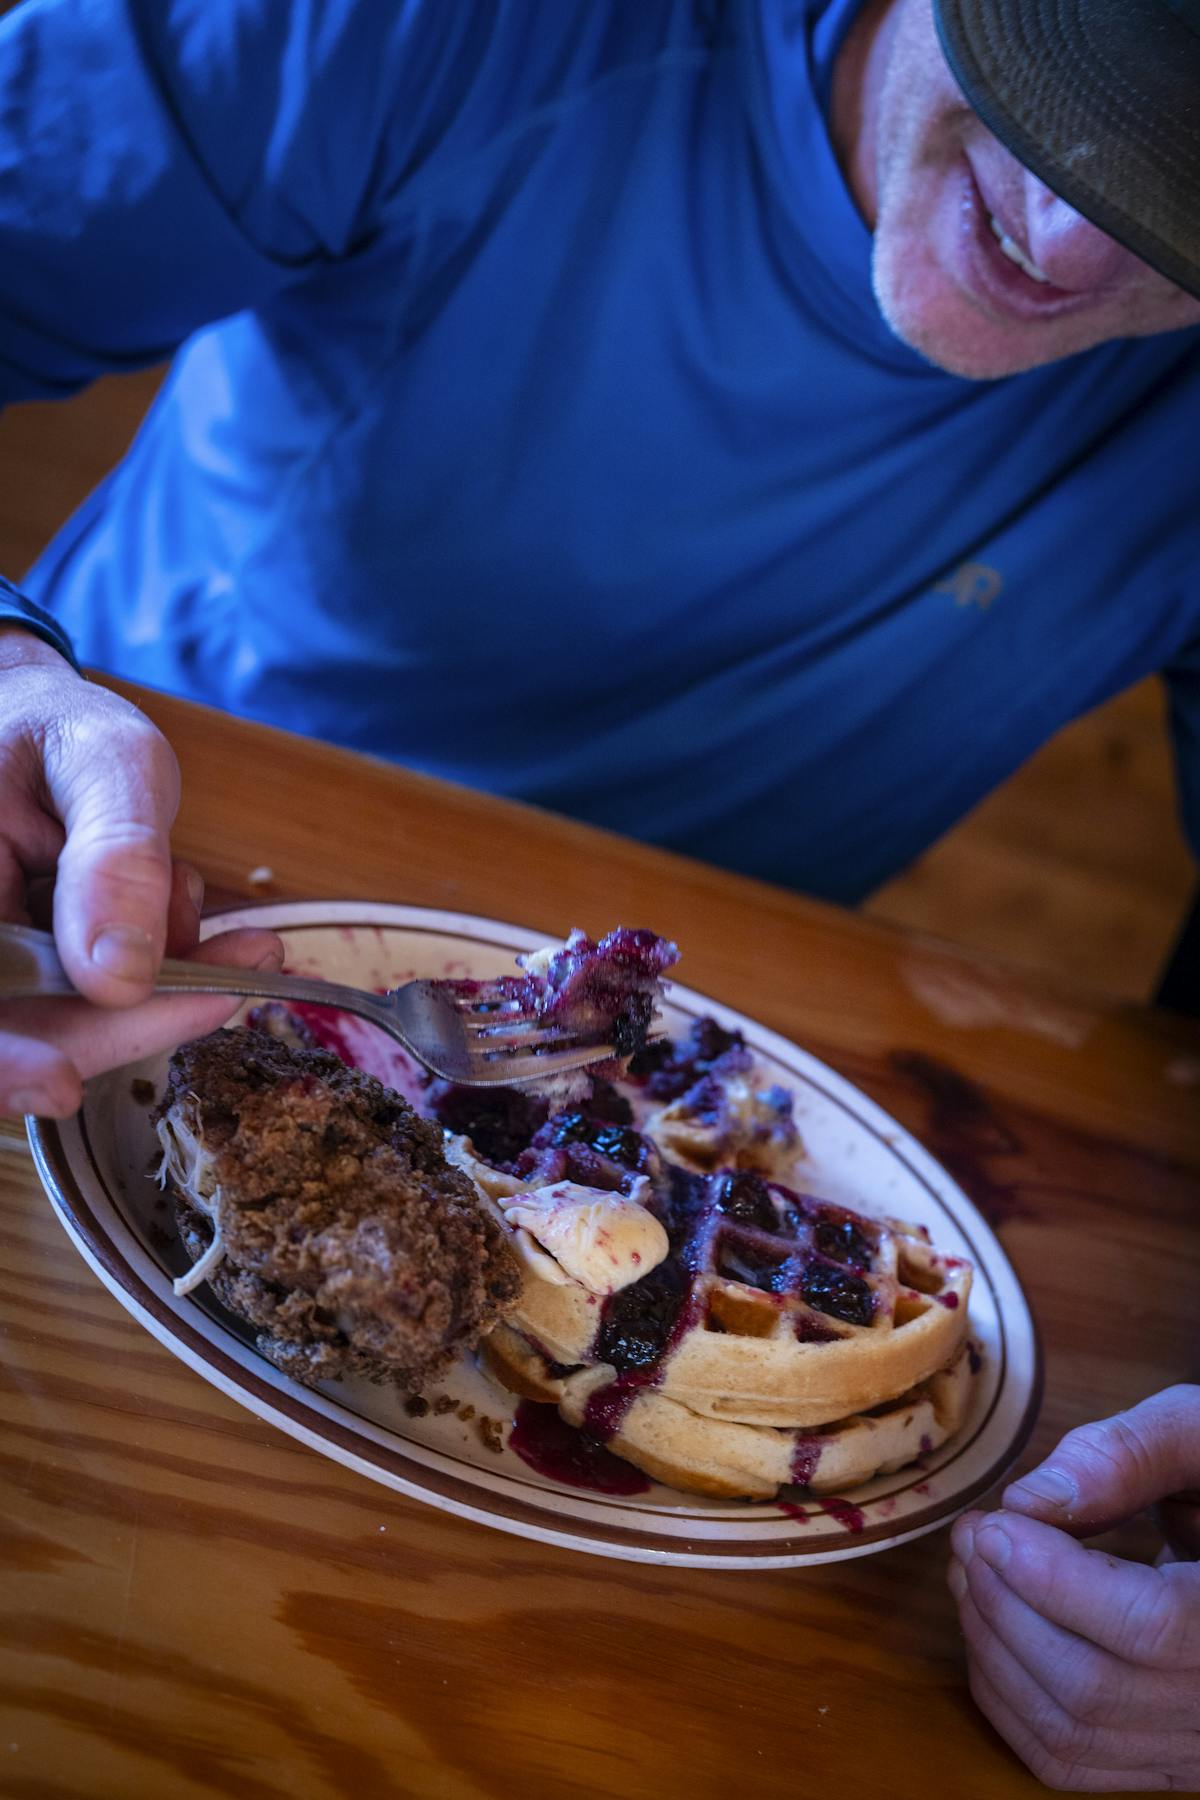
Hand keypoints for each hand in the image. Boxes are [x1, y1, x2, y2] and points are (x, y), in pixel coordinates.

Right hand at [1, 629, 280, 1114]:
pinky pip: (98, 1009)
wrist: (48, 729)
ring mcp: (5, 968)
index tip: (61, 1082)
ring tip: (220, 921)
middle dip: (120, 1024)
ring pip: (67, 1028)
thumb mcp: (103, 760)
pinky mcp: (39, 981)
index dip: (1, 1063)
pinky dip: (160, 981)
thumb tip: (117, 976)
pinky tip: (202, 924)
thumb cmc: (60, 731)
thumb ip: (113, 856)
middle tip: (230, 978)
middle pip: (19, 1031)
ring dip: (155, 997)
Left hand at [948, 1385, 1199, 1790]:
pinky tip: (988, 1626)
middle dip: (1005, 1606)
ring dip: (993, 1649)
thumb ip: (1130, 1455)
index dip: (1053, 1580)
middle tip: (968, 1535)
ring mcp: (1199, 1742)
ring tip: (968, 1570)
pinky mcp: (1164, 1759)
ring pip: (1071, 1731)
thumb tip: (1029, 1501)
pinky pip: (1070, 1760)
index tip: (992, 1524)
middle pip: (1093, 1685)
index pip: (1150, 1627)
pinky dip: (1007, 1698)